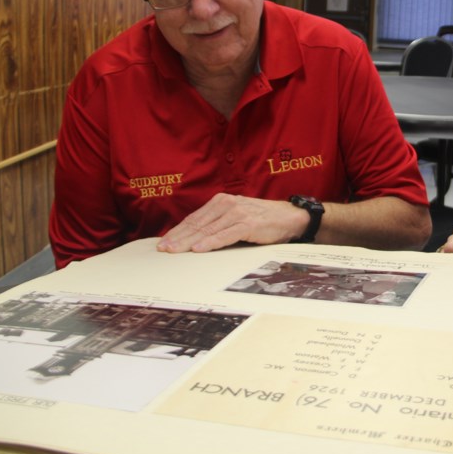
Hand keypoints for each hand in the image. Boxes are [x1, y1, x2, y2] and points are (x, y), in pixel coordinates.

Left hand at [157, 193, 305, 253]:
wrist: (289, 217)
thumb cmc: (262, 219)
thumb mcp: (236, 217)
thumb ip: (218, 224)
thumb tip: (195, 239)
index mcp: (221, 202)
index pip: (194, 218)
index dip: (177, 231)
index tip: (163, 242)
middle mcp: (227, 204)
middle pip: (197, 224)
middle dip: (178, 238)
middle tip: (163, 249)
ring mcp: (237, 213)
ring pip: (208, 230)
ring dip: (189, 242)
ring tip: (175, 251)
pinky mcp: (248, 224)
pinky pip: (225, 235)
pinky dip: (211, 243)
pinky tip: (199, 249)